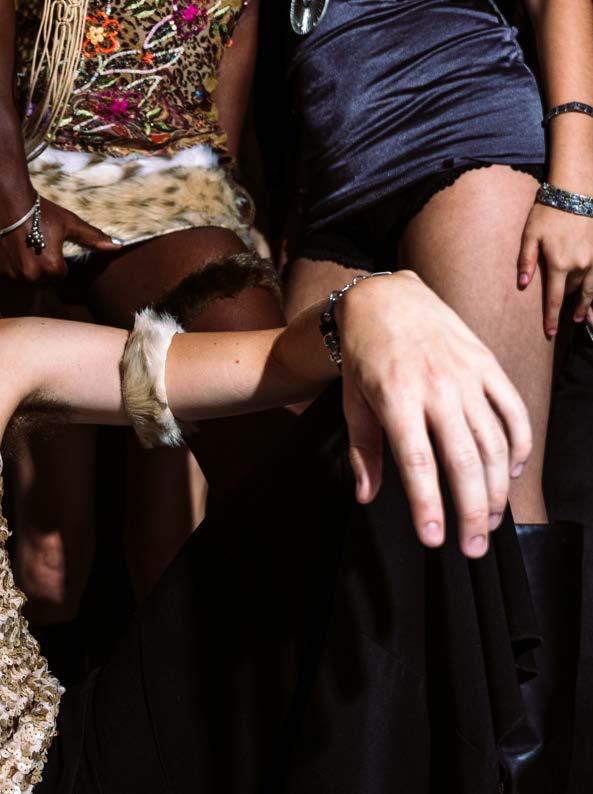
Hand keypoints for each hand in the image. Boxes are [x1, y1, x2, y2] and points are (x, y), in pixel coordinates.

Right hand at [0, 194, 121, 280]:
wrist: (10, 201)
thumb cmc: (42, 211)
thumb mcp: (70, 224)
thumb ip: (92, 238)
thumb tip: (117, 246)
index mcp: (53, 268)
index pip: (61, 275)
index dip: (57, 261)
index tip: (51, 247)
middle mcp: (33, 276)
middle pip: (44, 279)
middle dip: (43, 266)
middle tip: (38, 245)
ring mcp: (14, 274)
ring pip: (27, 278)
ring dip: (28, 267)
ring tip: (26, 247)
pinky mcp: (0, 270)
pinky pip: (12, 274)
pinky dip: (14, 265)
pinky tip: (15, 249)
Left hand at [336, 271, 531, 558]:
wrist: (386, 299)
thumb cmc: (365, 355)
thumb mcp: (352, 401)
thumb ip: (364, 451)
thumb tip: (367, 497)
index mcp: (397, 398)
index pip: (417, 462)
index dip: (428, 505)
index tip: (434, 539)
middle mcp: (437, 387)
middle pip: (465, 459)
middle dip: (472, 510)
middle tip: (473, 547)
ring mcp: (467, 374)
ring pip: (495, 441)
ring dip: (498, 487)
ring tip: (492, 520)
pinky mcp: (487, 364)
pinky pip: (514, 410)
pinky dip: (520, 444)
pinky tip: (512, 472)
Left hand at [518, 201, 592, 335]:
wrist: (576, 192)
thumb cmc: (548, 213)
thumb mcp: (530, 236)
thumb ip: (526, 261)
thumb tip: (522, 285)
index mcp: (559, 264)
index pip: (554, 299)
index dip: (551, 318)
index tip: (549, 333)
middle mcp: (580, 265)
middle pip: (571, 293)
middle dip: (565, 304)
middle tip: (562, 318)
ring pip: (590, 288)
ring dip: (585, 303)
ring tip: (581, 316)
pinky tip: (591, 294)